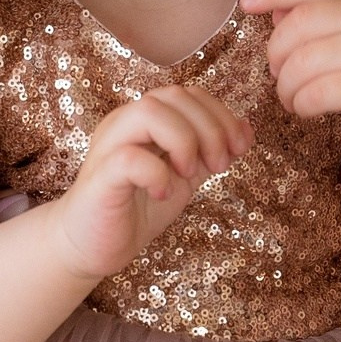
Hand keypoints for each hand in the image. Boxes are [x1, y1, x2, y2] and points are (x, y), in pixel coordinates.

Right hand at [50, 85, 251, 281]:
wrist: (94, 247)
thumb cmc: (136, 209)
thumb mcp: (184, 176)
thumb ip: (209, 151)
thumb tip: (246, 129)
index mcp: (144, 120)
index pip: (188, 93)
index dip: (220, 114)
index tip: (238, 148)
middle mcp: (124, 124)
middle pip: (172, 95)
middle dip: (210, 127)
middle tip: (219, 166)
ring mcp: (109, 146)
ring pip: (149, 112)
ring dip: (184, 141)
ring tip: (189, 174)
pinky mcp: (100, 176)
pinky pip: (130, 157)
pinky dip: (157, 173)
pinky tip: (163, 192)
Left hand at [240, 0, 340, 161]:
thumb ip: (325, 18)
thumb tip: (274, 10)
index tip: (246, 2)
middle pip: (298, 24)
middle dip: (276, 52)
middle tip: (278, 74)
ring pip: (302, 62)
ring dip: (286, 86)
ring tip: (292, 98)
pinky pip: (315, 93)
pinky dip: (302, 105)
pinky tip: (307, 110)